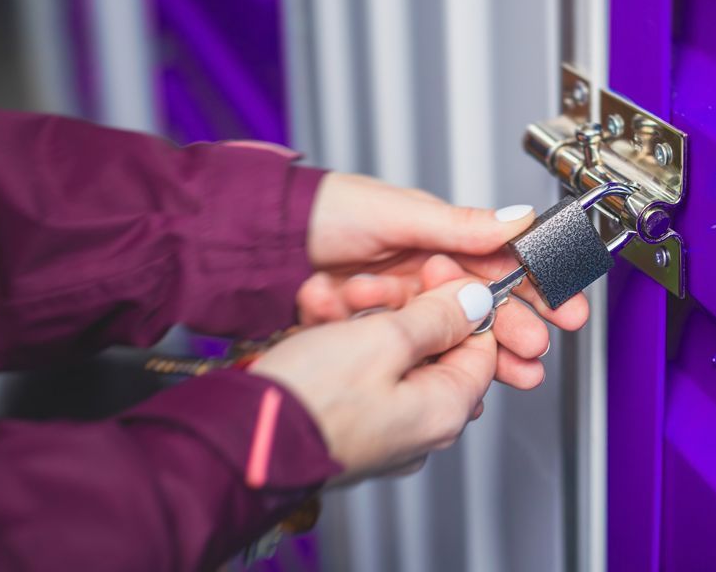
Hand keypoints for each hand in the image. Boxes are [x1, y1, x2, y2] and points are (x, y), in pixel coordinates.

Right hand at [250, 271, 496, 481]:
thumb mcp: (383, 340)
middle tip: (364, 287)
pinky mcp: (348, 430)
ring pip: (390, 357)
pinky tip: (314, 327)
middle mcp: (420, 430)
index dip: (461, 301)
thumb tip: (476, 303)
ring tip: (326, 302)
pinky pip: (359, 376)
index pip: (483, 346)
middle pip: (433, 349)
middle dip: (399, 307)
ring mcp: (384, 434)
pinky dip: (342, 346)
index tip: (434, 270)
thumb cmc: (305, 400)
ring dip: (363, 321)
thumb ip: (437, 318)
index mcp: (444, 411)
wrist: (233, 444)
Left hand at [300, 174, 589, 387]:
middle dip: (518, 329)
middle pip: (488, 306)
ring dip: (493, 356)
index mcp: (443, 237)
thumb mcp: (399, 214)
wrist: (267, 242)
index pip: (505, 264)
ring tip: (519, 375)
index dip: (540, 287)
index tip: (568, 309)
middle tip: (537, 349)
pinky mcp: (385, 330)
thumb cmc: (328, 210)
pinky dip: (447, 366)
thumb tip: (518, 219)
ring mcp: (410, 304)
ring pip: (463, 334)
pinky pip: (425, 351)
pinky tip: (470, 382)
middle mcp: (430, 272)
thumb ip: (460, 224)